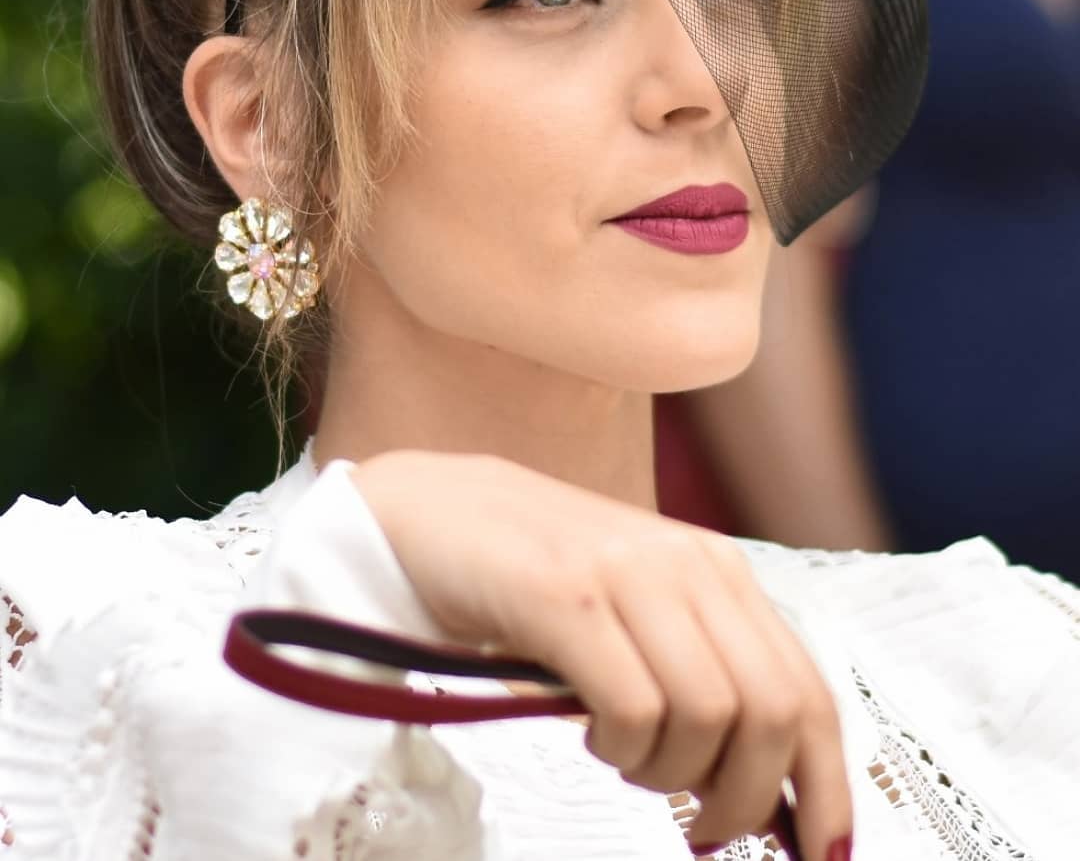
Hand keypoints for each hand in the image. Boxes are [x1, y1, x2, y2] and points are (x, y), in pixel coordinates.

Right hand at [351, 450, 851, 859]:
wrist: (434, 512)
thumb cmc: (537, 579)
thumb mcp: (638, 618)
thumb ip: (700, 674)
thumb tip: (762, 789)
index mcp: (717, 570)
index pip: (808, 690)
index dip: (827, 784)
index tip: (823, 851)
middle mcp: (686, 562)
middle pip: (773, 714)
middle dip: (747, 798)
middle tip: (704, 829)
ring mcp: (627, 572)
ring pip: (709, 717)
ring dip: (669, 774)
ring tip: (624, 758)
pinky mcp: (566, 594)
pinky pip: (633, 707)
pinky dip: (620, 749)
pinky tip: (590, 733)